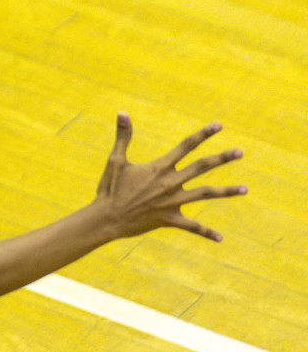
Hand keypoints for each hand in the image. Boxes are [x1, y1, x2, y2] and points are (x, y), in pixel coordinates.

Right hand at [93, 113, 246, 241]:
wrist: (106, 218)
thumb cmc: (110, 188)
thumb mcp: (116, 160)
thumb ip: (123, 136)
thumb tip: (122, 113)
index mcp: (159, 167)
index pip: (186, 146)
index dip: (202, 134)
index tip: (219, 125)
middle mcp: (170, 183)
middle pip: (202, 167)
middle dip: (222, 158)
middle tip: (240, 152)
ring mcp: (172, 202)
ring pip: (205, 194)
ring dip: (226, 192)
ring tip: (245, 189)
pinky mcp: (170, 219)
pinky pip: (192, 226)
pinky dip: (206, 233)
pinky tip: (221, 239)